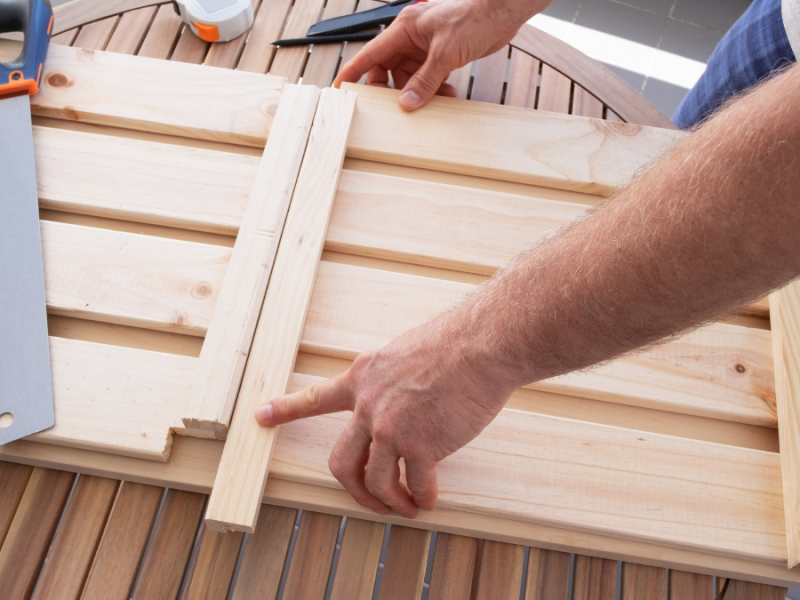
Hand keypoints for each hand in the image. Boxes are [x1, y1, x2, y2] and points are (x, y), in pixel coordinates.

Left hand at [255, 315, 516, 517]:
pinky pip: (416, 485)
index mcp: (364, 376)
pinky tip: (430, 499)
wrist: (481, 344)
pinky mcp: (421, 445)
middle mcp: (368, 404)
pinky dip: (423, 498)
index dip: (286, 409)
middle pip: (342, 461)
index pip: (316, 397)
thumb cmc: (454, 344)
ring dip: (391, 502)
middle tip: (368, 500)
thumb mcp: (404, 353)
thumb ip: (390, 382)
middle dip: (353, 489)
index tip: (261, 416)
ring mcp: (391, 427)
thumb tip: (399, 404)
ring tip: (407, 507)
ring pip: (376, 481)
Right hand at [333, 0, 545, 110]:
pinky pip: (427, 77)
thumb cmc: (474, 18)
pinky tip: (446, 94)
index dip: (354, 71)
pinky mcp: (441, 55)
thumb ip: (425, 80)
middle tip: (398, 107)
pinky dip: (433, 89)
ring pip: (409, 77)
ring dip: (419, 92)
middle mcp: (411, 38)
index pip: (371, 53)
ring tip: (434, 100)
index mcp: (404, 29)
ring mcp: (426, 47)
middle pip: (388, 70)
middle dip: (394, 90)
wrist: (502, 13)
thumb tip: (408, 102)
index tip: (341, 87)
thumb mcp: (445, 53)